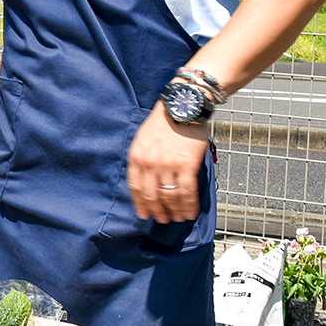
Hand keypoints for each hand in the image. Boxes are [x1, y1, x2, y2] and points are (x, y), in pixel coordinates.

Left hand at [126, 105, 208, 222]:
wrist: (183, 105)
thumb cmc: (164, 121)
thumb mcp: (143, 138)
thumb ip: (143, 158)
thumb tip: (147, 180)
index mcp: (136, 156)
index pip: (135, 187)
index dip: (139, 203)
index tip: (143, 214)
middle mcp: (149, 163)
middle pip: (151, 195)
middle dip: (157, 211)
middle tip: (162, 219)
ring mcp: (167, 166)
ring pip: (169, 197)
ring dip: (174, 211)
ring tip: (177, 218)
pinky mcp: (185, 166)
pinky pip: (187, 192)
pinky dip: (188, 205)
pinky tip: (190, 212)